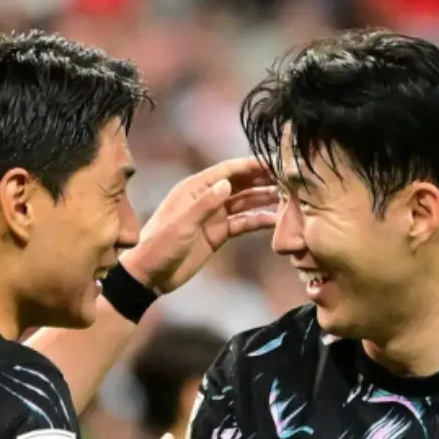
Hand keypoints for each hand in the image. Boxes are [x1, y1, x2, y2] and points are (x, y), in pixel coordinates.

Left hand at [119, 158, 277, 293]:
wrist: (151, 275)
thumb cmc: (160, 245)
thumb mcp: (182, 223)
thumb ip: (205, 204)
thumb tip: (228, 183)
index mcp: (194, 189)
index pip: (227, 171)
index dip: (250, 166)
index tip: (272, 163)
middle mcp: (207, 198)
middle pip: (239, 184)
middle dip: (262, 180)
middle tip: (287, 178)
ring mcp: (214, 216)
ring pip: (244, 202)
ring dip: (263, 199)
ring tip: (287, 197)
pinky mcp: (218, 234)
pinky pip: (242, 224)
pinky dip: (257, 221)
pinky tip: (275, 220)